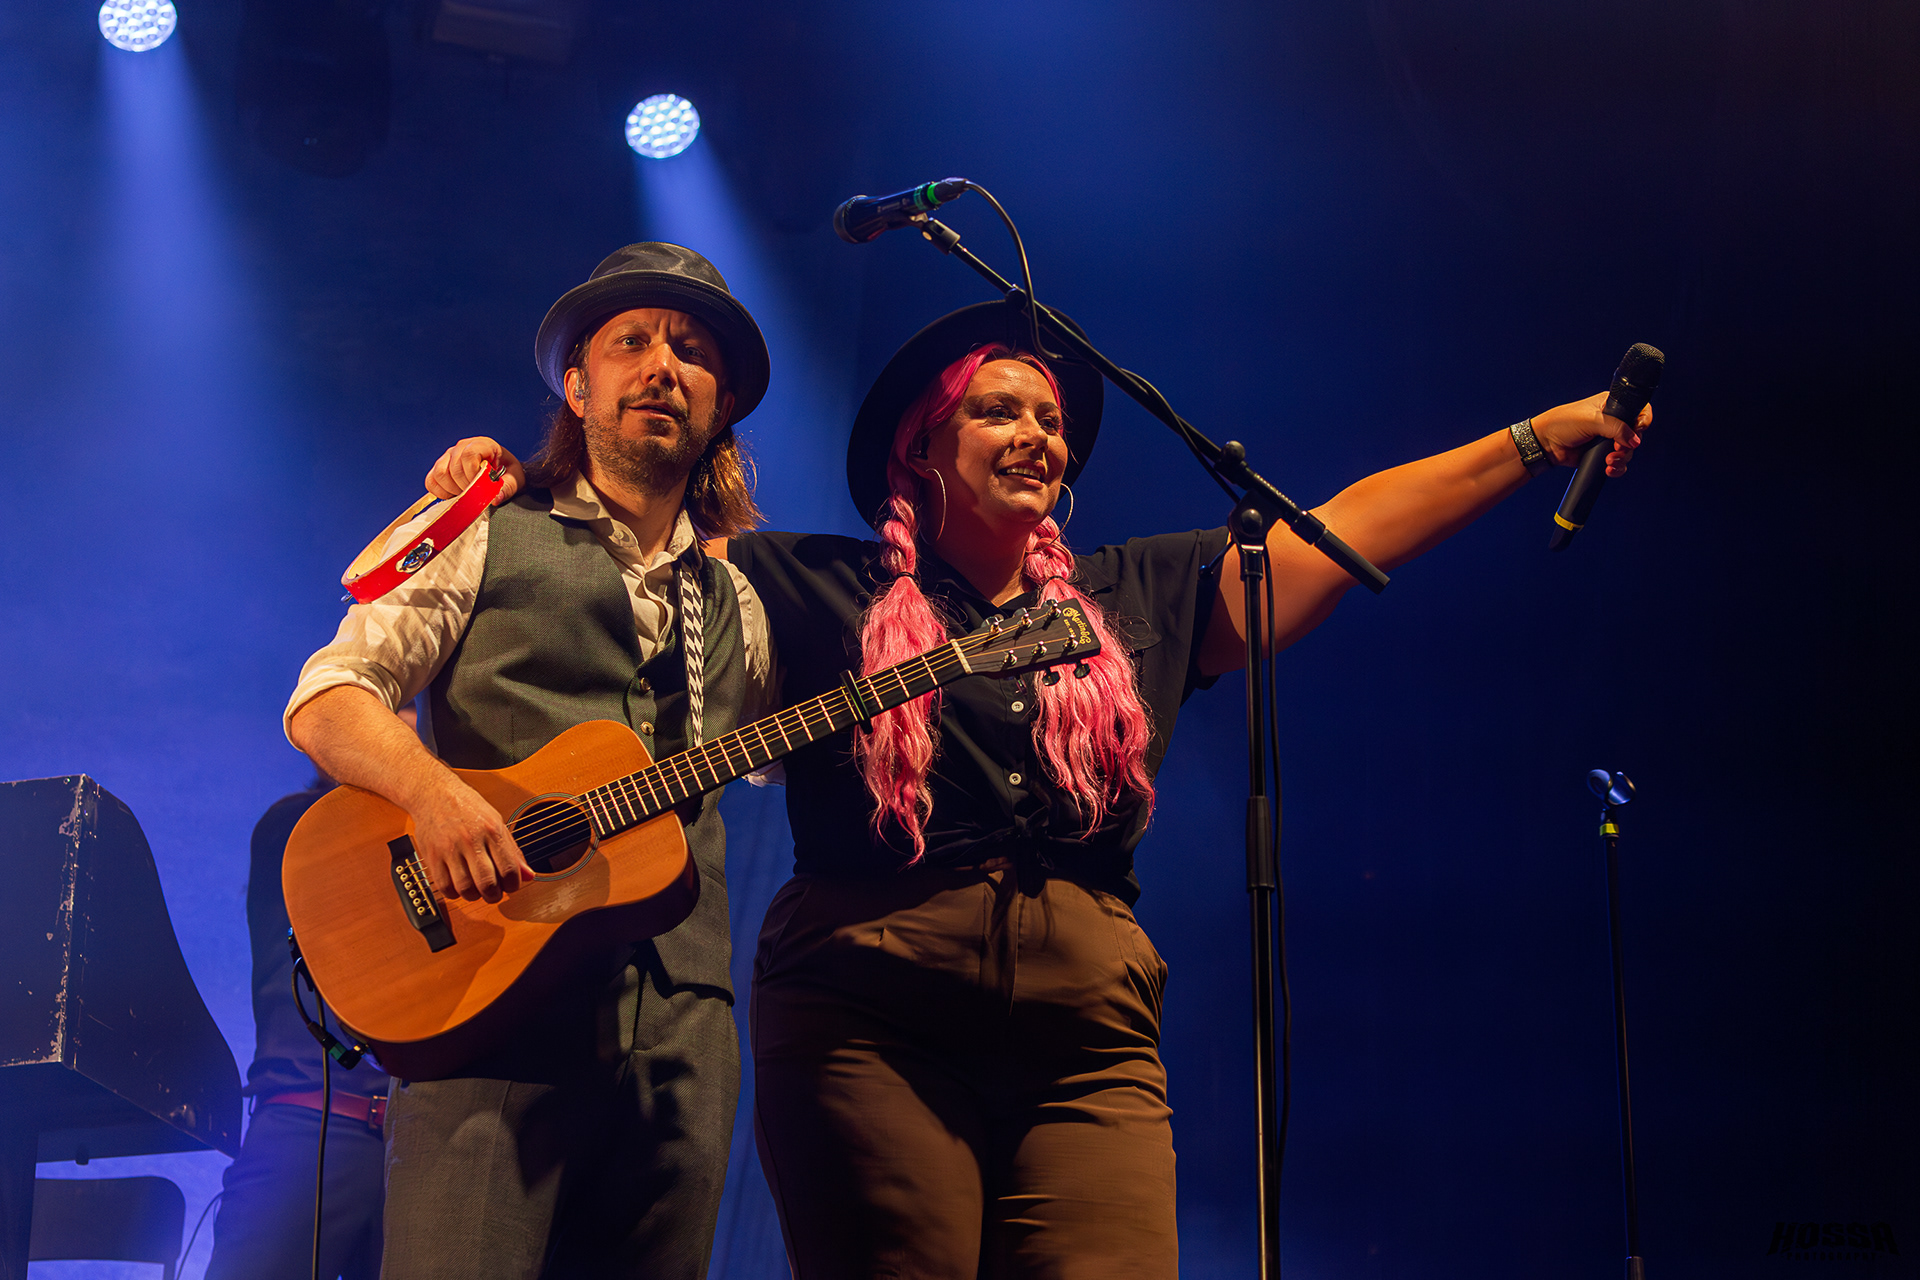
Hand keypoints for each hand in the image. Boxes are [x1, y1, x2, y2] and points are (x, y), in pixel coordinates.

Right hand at [408, 774, 534, 903]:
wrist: (433, 792)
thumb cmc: (467, 806)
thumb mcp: (496, 821)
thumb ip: (512, 850)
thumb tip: (528, 875)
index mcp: (491, 830)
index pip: (508, 869)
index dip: (513, 885)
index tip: (511, 886)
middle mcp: (470, 840)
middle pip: (487, 882)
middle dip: (494, 895)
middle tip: (494, 893)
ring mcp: (449, 848)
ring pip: (465, 888)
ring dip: (474, 896)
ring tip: (477, 890)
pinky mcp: (432, 855)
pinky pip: (444, 886)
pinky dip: (454, 893)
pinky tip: (459, 886)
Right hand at [426, 438, 524, 505]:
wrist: (503, 474)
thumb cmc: (508, 474)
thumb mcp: (515, 480)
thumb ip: (507, 488)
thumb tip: (495, 498)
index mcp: (483, 444)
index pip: (469, 455)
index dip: (473, 474)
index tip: (481, 486)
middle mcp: (462, 446)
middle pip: (453, 467)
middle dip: (464, 486)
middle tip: (475, 494)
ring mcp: (449, 456)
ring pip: (440, 473)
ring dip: (452, 489)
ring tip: (466, 493)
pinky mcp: (440, 467)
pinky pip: (431, 480)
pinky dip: (440, 491)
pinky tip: (454, 494)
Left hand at [1530, 392, 1650, 477]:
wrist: (1546, 443)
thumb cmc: (1563, 423)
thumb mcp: (1592, 421)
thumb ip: (1616, 428)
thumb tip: (1634, 441)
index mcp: (1612, 405)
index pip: (1638, 410)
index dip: (1642, 421)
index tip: (1638, 430)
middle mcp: (1613, 421)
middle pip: (1636, 435)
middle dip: (1628, 445)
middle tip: (1616, 450)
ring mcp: (1608, 439)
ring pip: (1628, 451)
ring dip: (1622, 459)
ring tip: (1608, 461)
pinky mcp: (1602, 454)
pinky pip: (1618, 463)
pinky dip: (1616, 467)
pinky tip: (1608, 469)